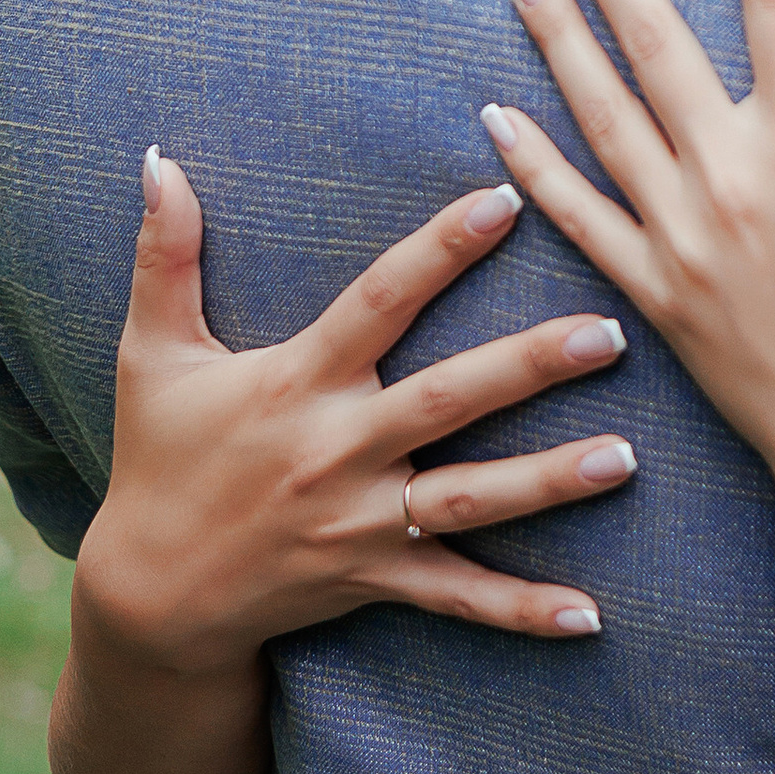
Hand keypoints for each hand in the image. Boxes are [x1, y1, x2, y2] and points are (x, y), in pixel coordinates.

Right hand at [72, 151, 637, 679]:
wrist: (149, 599)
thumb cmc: (160, 458)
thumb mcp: (152, 353)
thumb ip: (165, 253)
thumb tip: (157, 158)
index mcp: (296, 383)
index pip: (377, 302)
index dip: (438, 251)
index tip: (504, 200)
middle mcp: (336, 451)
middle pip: (446, 401)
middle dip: (528, 366)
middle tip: (609, 332)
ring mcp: (360, 525)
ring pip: (467, 500)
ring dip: (549, 482)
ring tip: (625, 456)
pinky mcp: (374, 582)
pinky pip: (455, 599)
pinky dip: (520, 610)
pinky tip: (589, 616)